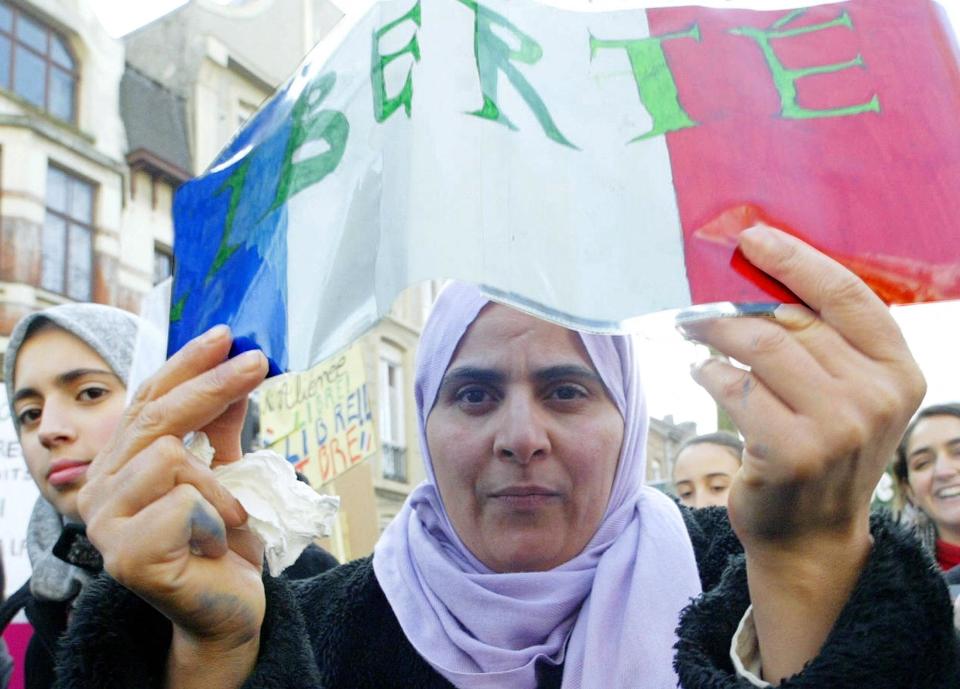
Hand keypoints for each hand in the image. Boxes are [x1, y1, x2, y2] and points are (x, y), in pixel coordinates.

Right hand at [78, 325, 268, 686]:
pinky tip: (214, 545)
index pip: (146, 400)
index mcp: (121, 464)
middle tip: (257, 361)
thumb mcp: (227, 472)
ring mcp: (106, 524)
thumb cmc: (223, 541)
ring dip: (219, 485)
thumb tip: (237, 367)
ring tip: (227, 520)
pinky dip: (217, 518)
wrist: (229, 609)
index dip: (184, 365)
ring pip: (170, 457)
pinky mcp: (126, 556)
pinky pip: (185, 503)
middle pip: (156, 417)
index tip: (224, 335)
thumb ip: (220, 425)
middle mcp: (101, 489)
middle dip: (212, 384)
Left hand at [683, 224, 925, 681]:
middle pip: (792, 321)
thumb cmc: (819, 449)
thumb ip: (822, 343)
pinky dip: (709, 373)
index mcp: (899, 371)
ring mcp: (840, 427)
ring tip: (693, 332)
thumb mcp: (843, 394)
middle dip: (734, 307)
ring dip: (715, 334)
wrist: (809, 535)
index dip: (798, 260)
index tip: (753, 238)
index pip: (849, 295)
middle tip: (697, 304)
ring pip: (761, 347)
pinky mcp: (795, 452)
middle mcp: (878, 397)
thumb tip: (759, 276)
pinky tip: (702, 373)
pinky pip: (736, 387)